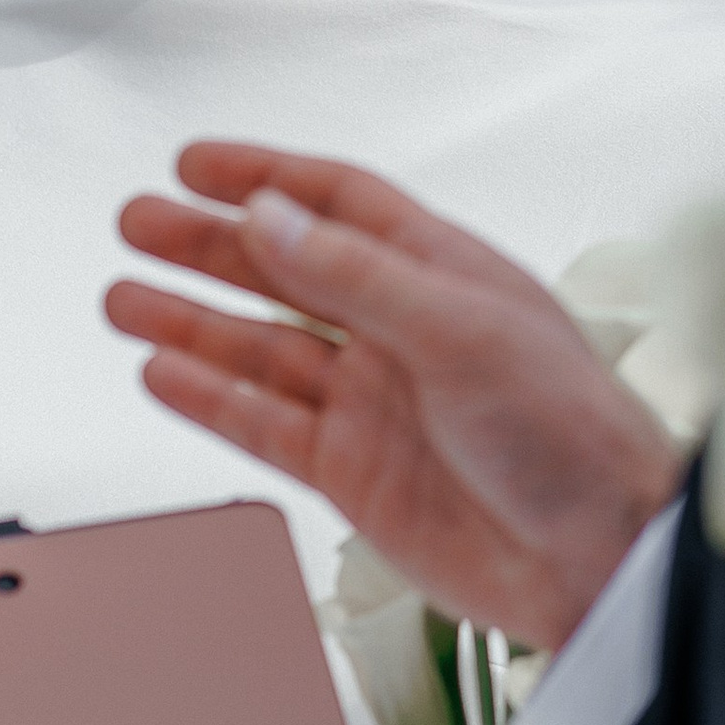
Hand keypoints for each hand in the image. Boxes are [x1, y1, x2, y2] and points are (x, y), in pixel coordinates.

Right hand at [108, 144, 684, 643]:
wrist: (600, 560)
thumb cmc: (573, 436)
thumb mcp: (464, 331)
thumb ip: (358, 276)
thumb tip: (270, 218)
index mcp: (443, 275)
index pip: (338, 206)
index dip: (266, 179)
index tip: (195, 164)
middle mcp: (402, 333)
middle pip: (285, 271)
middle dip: (208, 246)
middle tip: (138, 224)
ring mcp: (374, 404)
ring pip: (262, 350)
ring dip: (192, 323)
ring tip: (123, 300)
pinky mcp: (354, 475)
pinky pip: (265, 426)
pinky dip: (211, 400)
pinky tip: (163, 374)